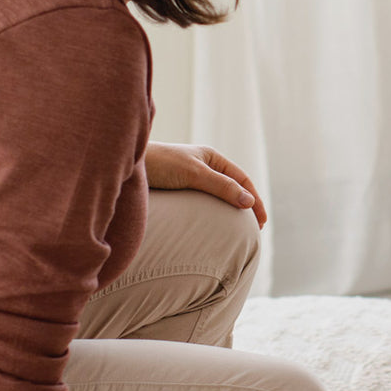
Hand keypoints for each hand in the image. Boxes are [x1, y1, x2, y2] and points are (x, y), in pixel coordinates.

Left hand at [144, 142, 266, 227]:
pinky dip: (211, 215)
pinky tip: (211, 229)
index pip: (242, 179)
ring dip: (228, 212)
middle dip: (245, 207)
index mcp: (211, 158)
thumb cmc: (160, 164)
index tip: (262, 222)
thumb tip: (249, 202)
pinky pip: (201, 205)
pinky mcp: (177, 192)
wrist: (128, 166)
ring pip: (216, 198)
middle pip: (232, 188)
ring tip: (237, 233)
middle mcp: (202, 167)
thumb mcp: (194, 174)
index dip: (255, 200)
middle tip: (255, 231)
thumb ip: (221, 187)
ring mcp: (190, 180)